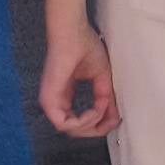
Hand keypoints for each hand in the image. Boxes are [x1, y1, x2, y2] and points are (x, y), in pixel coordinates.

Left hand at [40, 21, 118, 136]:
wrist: (74, 33)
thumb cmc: (86, 48)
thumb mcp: (103, 79)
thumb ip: (106, 100)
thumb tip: (114, 119)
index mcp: (65, 97)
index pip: (78, 122)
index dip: (98, 124)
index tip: (114, 118)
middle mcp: (56, 102)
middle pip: (74, 131)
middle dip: (95, 129)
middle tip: (110, 121)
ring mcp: (50, 102)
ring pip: (69, 130)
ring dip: (90, 125)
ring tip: (101, 111)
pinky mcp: (49, 100)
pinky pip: (65, 124)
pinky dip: (84, 121)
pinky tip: (94, 111)